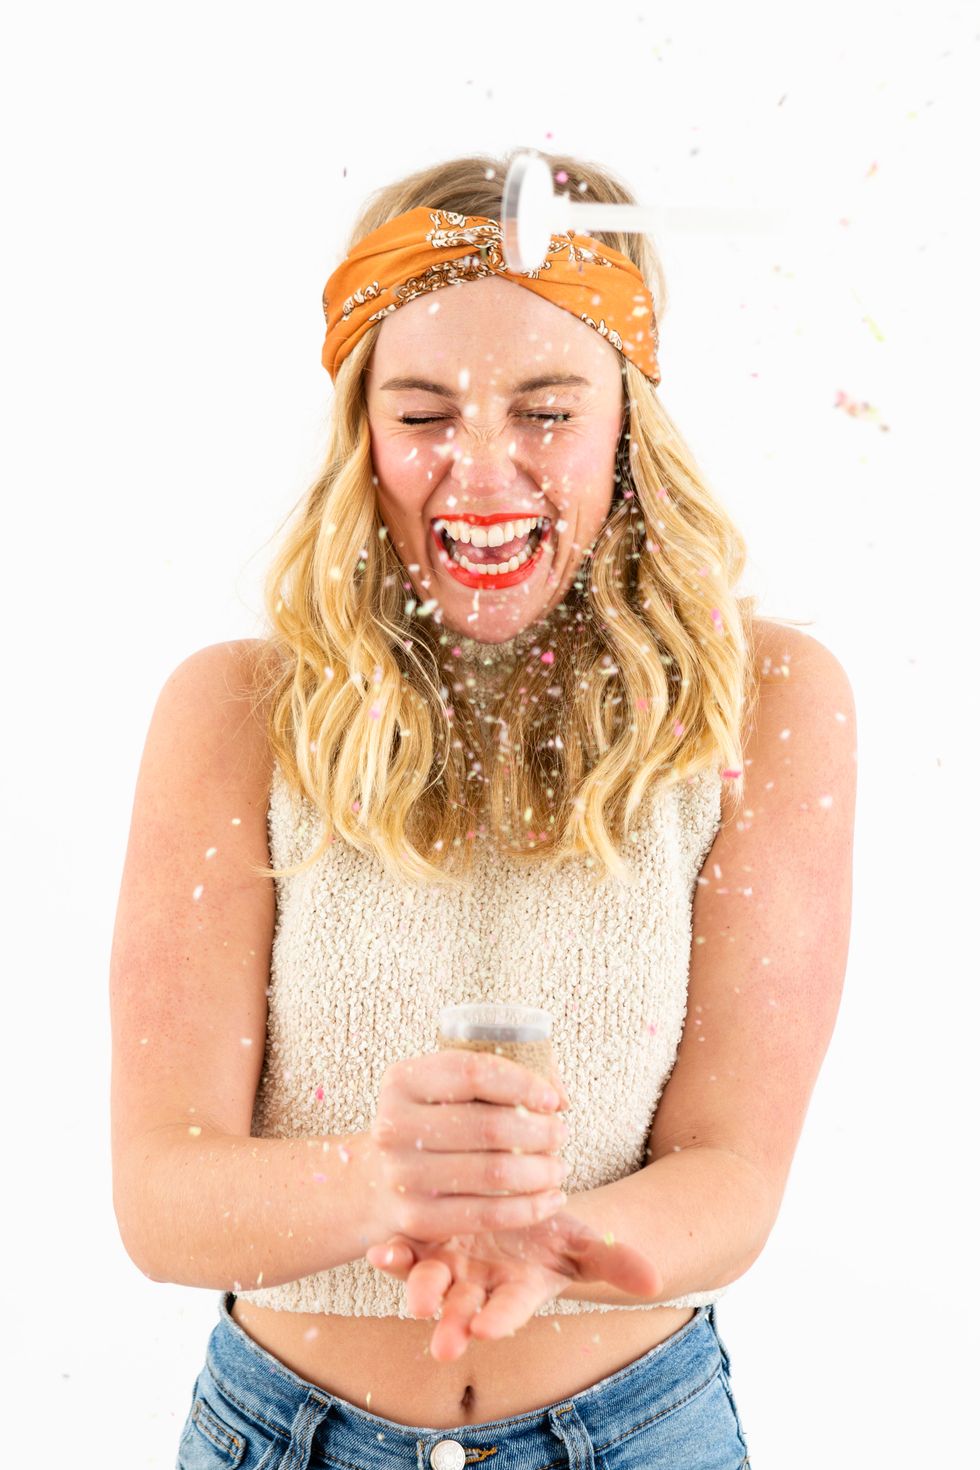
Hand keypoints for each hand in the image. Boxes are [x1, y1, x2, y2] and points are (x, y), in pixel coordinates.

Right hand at [365, 1048, 571, 1247]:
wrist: (384, 1176)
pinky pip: (487, 1215)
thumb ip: (506, 1080)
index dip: (523, 1084)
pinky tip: (550, 1199)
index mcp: (403, 1081)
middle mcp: (394, 1126)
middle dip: (539, 1132)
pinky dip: (529, 1208)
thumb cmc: (436, 1122)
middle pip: (488, 1126)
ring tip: (558, 1166)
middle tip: (560, 1134)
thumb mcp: (453, 1087)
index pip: (474, 1073)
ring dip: (540, 1171)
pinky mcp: (417, 1218)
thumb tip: (558, 1100)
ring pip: (494, 1172)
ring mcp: (402, 1175)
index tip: (553, 1100)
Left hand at [365, 1206, 661, 1361]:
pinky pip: (405, 1251)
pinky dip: (392, 1254)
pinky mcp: (425, 1237)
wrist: (515, 1207)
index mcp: (516, 1287)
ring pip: (430, 1284)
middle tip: (443, 1345)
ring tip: (412, 1298)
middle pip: (463, 1310)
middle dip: (452, 1327)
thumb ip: (616, 1262)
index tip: (487, 1329)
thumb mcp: (585, 1243)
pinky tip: (380, 1251)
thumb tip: (654, 1283)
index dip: (500, 1319)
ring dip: (418, 1291)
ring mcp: (448, 1263)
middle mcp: (478, 1284)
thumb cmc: (553, 1233)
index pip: (509, 1310)